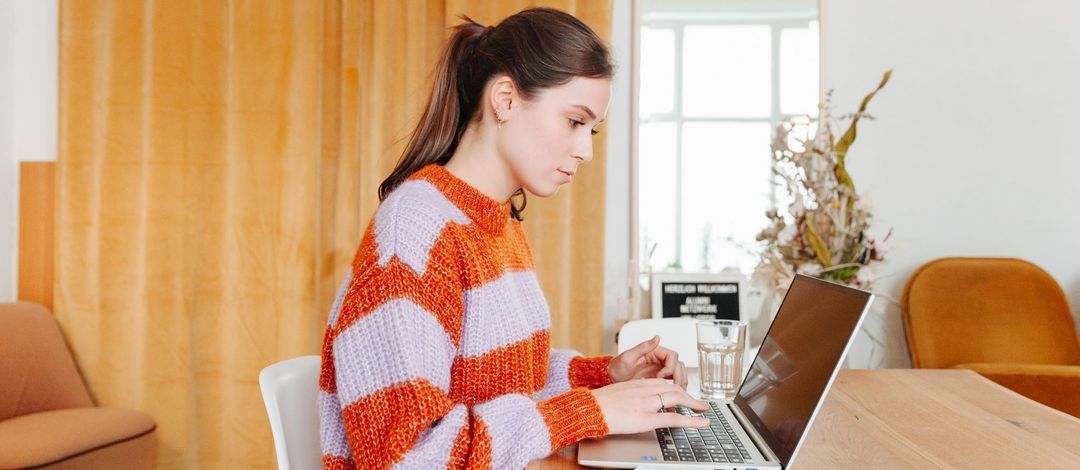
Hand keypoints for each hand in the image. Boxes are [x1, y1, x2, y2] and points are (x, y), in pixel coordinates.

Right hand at [592, 379, 710, 434]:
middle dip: (689, 396)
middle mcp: (645, 390)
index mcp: (637, 384)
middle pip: (674, 388)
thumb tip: (634, 402)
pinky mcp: (647, 418)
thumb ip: (628, 395)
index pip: (662, 383)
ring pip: (678, 398)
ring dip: (694, 404)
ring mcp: (647, 403)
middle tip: (699, 403)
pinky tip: (702, 423)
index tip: (681, 394)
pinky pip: (674, 418)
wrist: (587, 408)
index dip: (675, 389)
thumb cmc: (596, 404)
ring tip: (704, 410)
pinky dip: (692, 421)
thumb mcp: (615, 393)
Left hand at [608, 335, 687, 388]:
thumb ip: (642, 347)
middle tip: (672, 389)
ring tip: (673, 394)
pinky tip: (671, 396)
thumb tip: (656, 338)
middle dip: (678, 377)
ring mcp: (661, 369)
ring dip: (680, 383)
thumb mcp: (627, 357)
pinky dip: (676, 388)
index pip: (672, 356)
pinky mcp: (660, 378)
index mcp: (654, 351)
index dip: (669, 368)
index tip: (659, 377)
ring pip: (679, 373)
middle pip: (679, 366)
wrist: (612, 380)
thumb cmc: (617, 369)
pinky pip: (674, 381)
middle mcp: (660, 359)